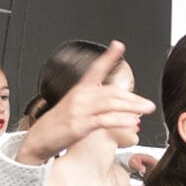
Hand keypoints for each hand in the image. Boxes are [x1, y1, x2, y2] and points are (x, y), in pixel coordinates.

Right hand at [20, 41, 154, 163]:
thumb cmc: (56, 127)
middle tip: (148, 103)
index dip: (108, 57)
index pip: (95, 69)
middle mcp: (80, 97)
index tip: (119, 46)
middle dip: (132, 97)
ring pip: (110, 104)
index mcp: (79, 90)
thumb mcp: (73, 109)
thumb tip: (112, 105)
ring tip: (146, 110)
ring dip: (131, 106)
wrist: (38, 140)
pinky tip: (131, 122)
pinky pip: (103, 120)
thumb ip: (92, 104)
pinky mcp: (80, 125)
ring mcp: (79, 111)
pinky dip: (119, 120)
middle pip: (111, 92)